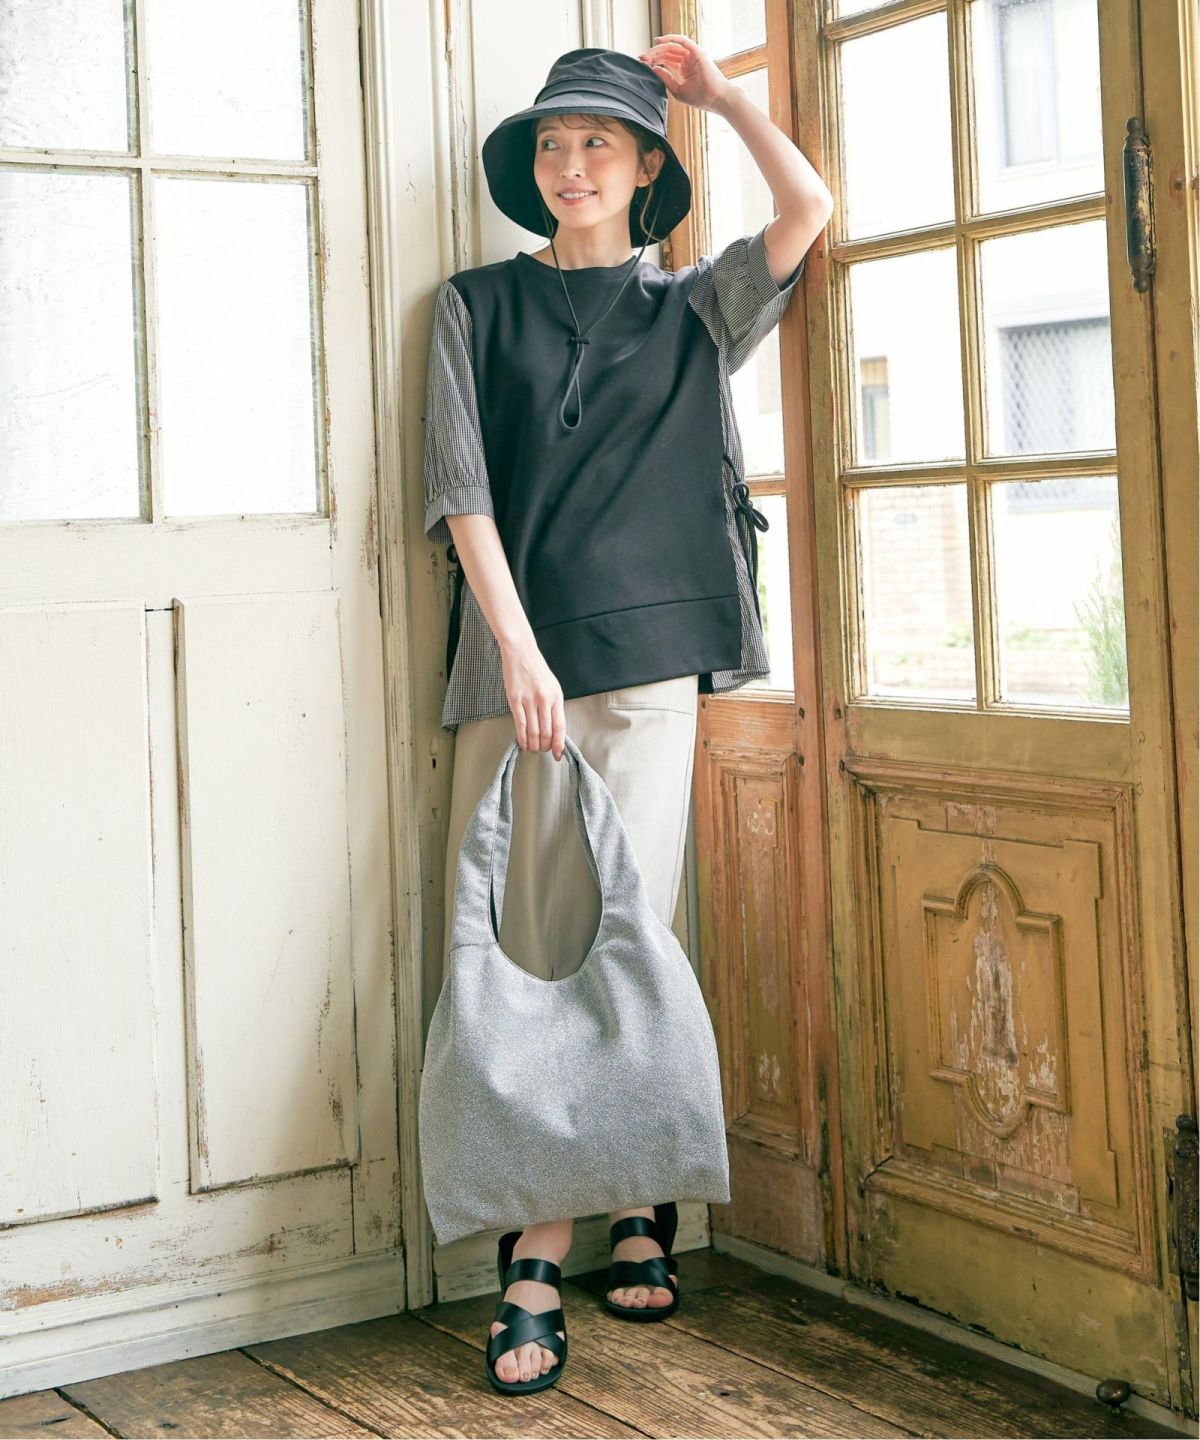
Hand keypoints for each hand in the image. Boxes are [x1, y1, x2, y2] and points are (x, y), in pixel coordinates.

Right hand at [501, 640, 566, 758]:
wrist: (521, 653)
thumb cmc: (537, 670)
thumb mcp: (552, 686)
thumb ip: (553, 706)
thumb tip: (554, 728)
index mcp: (556, 697)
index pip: (559, 726)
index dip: (559, 743)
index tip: (557, 754)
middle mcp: (544, 700)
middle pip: (546, 731)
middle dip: (545, 746)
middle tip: (542, 751)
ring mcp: (529, 700)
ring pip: (533, 731)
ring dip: (533, 744)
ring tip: (532, 750)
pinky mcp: (514, 700)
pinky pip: (520, 724)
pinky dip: (522, 737)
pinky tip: (523, 743)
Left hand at [638, 34, 732, 111]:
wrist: (717, 99)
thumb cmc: (701, 98)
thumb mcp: (678, 90)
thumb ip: (666, 78)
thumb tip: (654, 68)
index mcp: (685, 68)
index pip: (667, 59)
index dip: (654, 60)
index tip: (642, 63)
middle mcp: (689, 59)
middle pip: (667, 52)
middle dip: (653, 54)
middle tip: (641, 58)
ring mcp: (693, 54)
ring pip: (672, 46)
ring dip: (658, 48)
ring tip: (647, 55)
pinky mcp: (697, 52)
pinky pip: (682, 40)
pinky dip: (670, 38)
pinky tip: (659, 40)